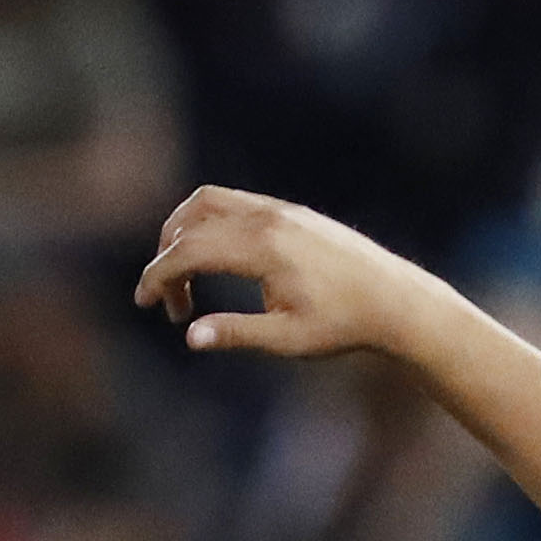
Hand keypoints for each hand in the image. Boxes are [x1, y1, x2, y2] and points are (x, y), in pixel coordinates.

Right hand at [133, 187, 435, 359]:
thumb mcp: (288, 339)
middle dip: (167, 259)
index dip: (157, 276)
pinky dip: (210, 222)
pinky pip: (234, 202)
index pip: (189, 251)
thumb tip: (191, 336)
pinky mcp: (291, 211)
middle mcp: (267, 218)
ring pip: (209, 201)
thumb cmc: (344, 326)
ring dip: (184, 231)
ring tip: (183, 273)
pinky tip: (217, 258)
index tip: (144, 303)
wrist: (396, 301)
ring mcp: (280, 209)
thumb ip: (237, 333)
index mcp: (263, 248)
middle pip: (191, 222)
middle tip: (171, 303)